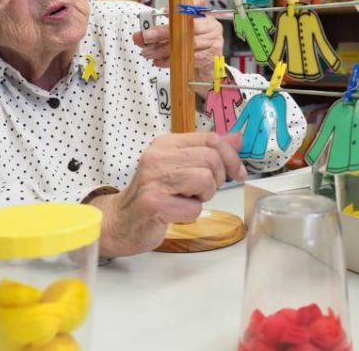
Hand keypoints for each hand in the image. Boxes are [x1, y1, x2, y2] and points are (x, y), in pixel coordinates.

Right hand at [89, 132, 245, 256]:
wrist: (121, 221)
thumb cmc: (155, 193)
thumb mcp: (181, 166)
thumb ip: (208, 151)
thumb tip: (237, 138)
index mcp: (165, 144)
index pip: (210, 138)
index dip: (231, 157)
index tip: (237, 172)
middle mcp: (157, 157)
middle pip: (211, 159)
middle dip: (216, 179)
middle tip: (202, 191)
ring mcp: (154, 180)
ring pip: (205, 179)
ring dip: (204, 196)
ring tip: (186, 199)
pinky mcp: (154, 204)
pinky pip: (194, 208)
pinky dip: (191, 214)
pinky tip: (175, 213)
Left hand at [132, 0, 223, 96]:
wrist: (204, 72)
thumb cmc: (189, 49)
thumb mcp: (173, 37)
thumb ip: (157, 34)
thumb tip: (138, 36)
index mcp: (203, 15)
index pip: (199, 0)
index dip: (182, 4)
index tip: (165, 11)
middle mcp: (211, 26)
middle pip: (186, 25)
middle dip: (163, 32)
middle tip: (146, 37)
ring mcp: (214, 42)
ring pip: (185, 43)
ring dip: (163, 49)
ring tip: (148, 53)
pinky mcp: (211, 57)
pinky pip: (188, 57)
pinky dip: (170, 60)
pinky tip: (159, 61)